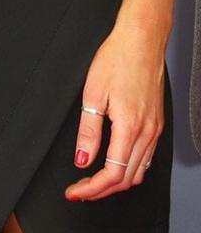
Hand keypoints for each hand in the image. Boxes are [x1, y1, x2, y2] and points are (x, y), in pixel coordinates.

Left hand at [64, 25, 164, 200]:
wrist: (141, 40)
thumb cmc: (117, 59)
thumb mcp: (93, 93)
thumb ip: (88, 131)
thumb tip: (82, 160)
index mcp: (130, 127)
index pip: (112, 174)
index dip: (92, 188)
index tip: (75, 192)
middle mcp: (148, 133)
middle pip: (127, 179)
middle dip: (102, 190)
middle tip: (80, 190)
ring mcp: (155, 129)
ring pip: (139, 171)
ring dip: (116, 181)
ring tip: (93, 180)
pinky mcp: (157, 123)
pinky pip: (146, 157)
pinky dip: (129, 168)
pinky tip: (114, 163)